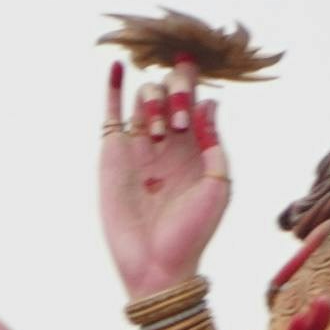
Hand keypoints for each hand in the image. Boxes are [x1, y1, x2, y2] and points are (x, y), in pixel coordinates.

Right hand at [95, 62, 235, 301]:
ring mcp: (139, 145)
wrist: (157, 263)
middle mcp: (167, 141)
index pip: (194, 100)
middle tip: (177, 125)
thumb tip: (208, 103)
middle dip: (176, 94)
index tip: (196, 72)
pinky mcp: (113, 154)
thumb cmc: (193, 231)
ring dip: (154, 102)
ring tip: (158, 135)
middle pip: (169, 92)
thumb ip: (213, 143)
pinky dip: (114, 88)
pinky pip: (112, 114)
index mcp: (196, 147)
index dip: (194, 82)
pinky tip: (118, 66)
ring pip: (144, 98)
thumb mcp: (217, 185)